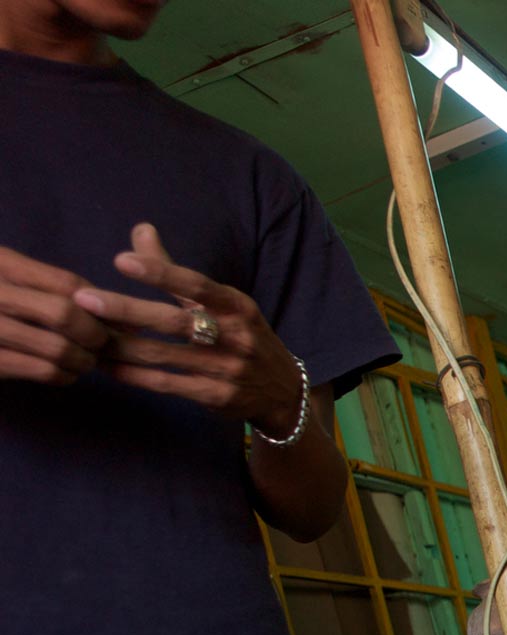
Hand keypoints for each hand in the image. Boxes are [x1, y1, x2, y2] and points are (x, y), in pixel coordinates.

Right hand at [0, 244, 111, 385]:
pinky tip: (65, 372)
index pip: (66, 283)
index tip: (121, 320)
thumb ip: (50, 286)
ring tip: (85, 361)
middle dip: (96, 333)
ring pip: (57, 347)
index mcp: (1, 264)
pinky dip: (63, 375)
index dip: (102, 304)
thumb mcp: (7, 279)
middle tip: (103, 344)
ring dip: (83, 359)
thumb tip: (118, 310)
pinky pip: (41, 371)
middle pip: (64, 314)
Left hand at [69, 224, 301, 432]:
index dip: (160, 272)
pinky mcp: (217, 396)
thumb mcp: (223, 302)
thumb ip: (176, 271)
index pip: (197, 285)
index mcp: (236, 306)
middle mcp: (235, 336)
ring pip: (164, 355)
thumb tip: (141, 229)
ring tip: (85, 334)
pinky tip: (108, 367)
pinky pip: (168, 384)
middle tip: (85, 300)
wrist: (284, 391)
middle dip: (126, 310)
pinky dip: (135, 376)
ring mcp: (227, 368)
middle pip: (173, 321)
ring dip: (121, 346)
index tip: (121, 261)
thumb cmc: (242, 336)